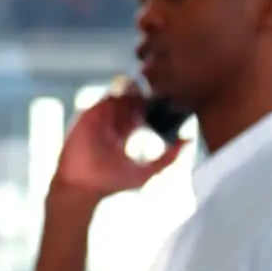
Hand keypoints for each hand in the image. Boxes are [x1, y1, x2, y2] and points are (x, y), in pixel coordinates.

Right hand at [51, 82, 184, 202]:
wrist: (83, 186)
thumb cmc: (111, 183)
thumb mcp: (146, 171)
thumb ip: (168, 158)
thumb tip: (187, 141)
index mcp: (123, 135)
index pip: (138, 113)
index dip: (151, 105)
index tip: (166, 98)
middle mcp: (111, 125)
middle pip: (128, 101)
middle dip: (142, 94)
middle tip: (159, 85)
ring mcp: (99, 120)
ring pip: (118, 97)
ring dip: (131, 90)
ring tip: (146, 84)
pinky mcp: (88, 117)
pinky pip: (103, 100)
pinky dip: (116, 93)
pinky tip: (130, 91)